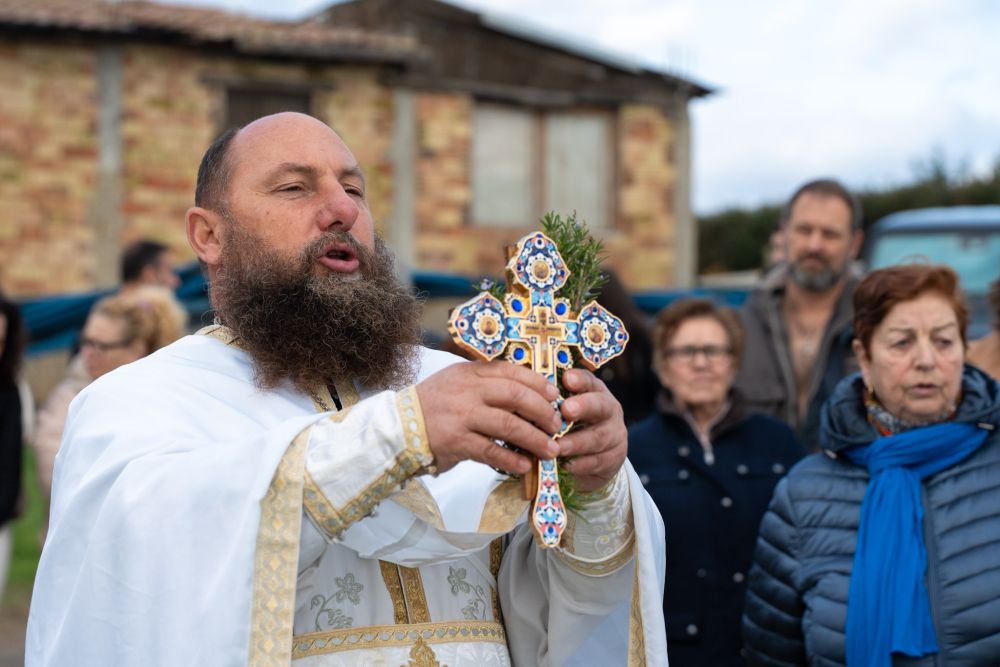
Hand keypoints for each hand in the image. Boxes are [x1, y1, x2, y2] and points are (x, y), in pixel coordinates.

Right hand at [415, 361, 562, 474]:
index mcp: (470, 373)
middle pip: (516, 396)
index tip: (553, 395)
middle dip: (542, 411)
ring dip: (534, 439)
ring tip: (550, 450)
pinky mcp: (457, 442)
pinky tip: (524, 466)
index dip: (537, 383)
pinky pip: (491, 451)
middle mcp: (467, 391)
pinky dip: (511, 459)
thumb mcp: (456, 383)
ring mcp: (462, 416)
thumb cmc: (432, 406)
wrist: (396, 427)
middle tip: (556, 425)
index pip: (511, 371)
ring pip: (509, 424)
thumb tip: (525, 396)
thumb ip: (485, 385)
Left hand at [555, 369, 626, 492]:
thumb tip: (522, 398)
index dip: (579, 379)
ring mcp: (614, 434)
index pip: (588, 381)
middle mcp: (608, 409)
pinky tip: (566, 465)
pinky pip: (598, 461)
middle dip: (583, 406)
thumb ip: (549, 404)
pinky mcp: (614, 458)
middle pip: (600, 405)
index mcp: (594, 392)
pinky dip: (580, 464)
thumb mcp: (563, 411)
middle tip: (566, 410)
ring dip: (576, 442)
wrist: (594, 457)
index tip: (567, 379)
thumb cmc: (571, 427)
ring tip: (557, 446)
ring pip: (598, 437)